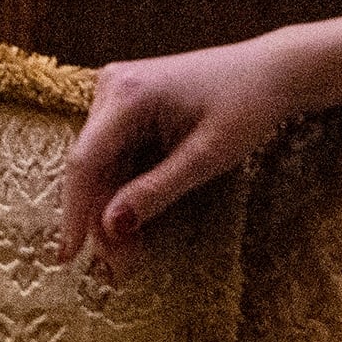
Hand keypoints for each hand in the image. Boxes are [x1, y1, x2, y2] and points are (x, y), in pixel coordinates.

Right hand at [55, 34, 310, 271]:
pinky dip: (125, 190)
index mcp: (126, 93)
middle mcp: (111, 87)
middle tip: (116, 269)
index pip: (85, 162)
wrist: (272, 72)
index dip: (74, 212)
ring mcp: (117, 94)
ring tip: (130, 257)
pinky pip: (117, 154)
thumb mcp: (205, 157)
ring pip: (102, 165)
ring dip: (113, 209)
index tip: (69, 256)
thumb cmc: (246, 106)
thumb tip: (110, 227)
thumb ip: (155, 192)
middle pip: (91, 166)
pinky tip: (136, 223)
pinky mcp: (127, 105)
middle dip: (100, 218)